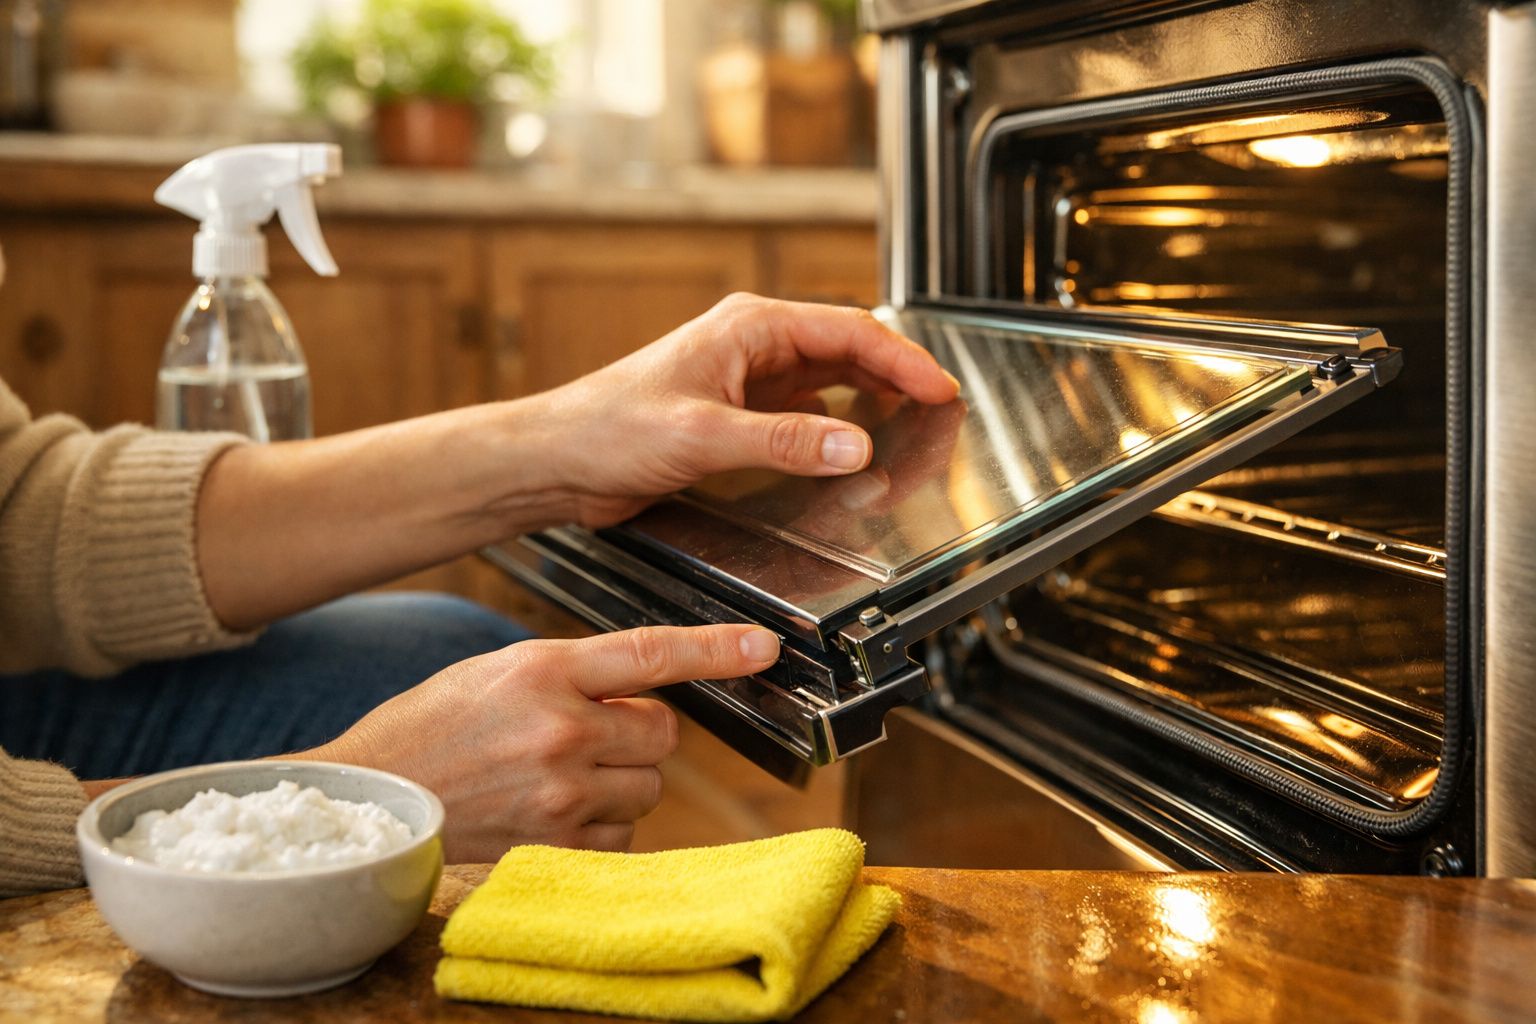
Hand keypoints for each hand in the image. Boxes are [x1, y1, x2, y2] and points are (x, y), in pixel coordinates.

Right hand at [299, 623, 780, 861]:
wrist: (374, 794)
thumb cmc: (434, 725)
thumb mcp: (502, 670)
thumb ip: (575, 674)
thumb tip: (644, 689)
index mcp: (544, 669)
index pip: (650, 652)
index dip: (715, 648)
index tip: (764, 646)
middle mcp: (560, 728)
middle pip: (663, 732)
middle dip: (638, 734)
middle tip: (585, 734)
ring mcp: (561, 791)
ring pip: (650, 786)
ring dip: (623, 781)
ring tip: (561, 774)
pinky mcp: (556, 843)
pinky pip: (625, 835)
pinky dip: (604, 825)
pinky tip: (557, 811)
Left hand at [529, 293, 959, 527]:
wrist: (558, 460)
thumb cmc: (607, 429)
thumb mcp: (702, 436)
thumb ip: (783, 443)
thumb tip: (855, 446)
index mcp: (750, 329)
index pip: (851, 331)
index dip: (904, 360)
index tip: (941, 390)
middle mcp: (755, 347)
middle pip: (849, 352)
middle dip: (898, 379)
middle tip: (942, 412)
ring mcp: (748, 381)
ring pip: (832, 382)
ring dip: (872, 403)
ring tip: (913, 429)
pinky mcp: (738, 416)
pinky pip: (805, 416)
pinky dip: (837, 431)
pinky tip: (853, 451)